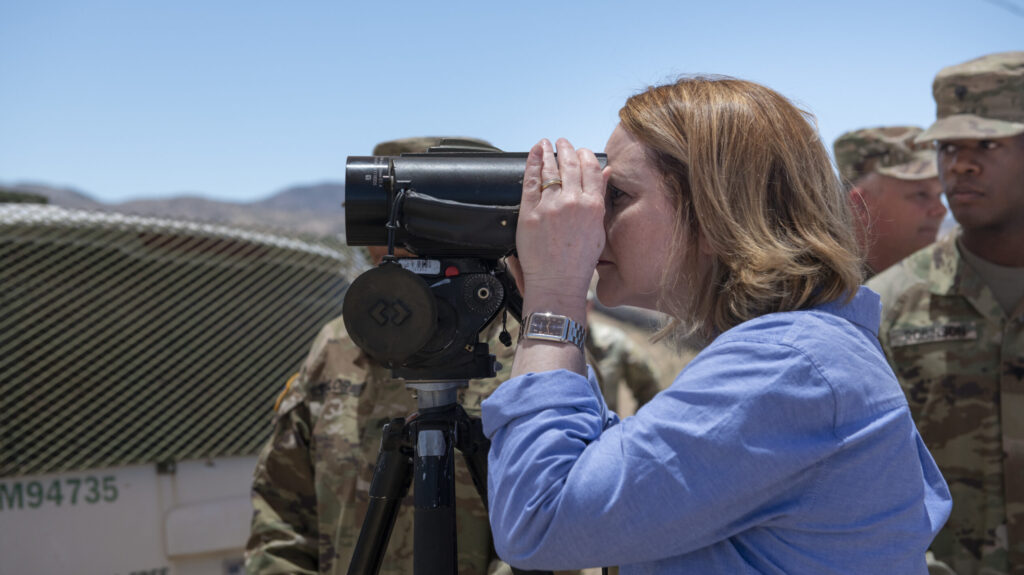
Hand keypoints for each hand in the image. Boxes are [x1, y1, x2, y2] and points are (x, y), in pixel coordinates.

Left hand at [515, 138, 605, 313]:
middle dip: (567, 149)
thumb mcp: (598, 228)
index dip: (586, 156)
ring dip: (549, 152)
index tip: (581, 151)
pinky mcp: (530, 212)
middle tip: (562, 142)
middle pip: (570, 165)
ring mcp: (550, 206)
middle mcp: (573, 202)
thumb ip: (600, 198)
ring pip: (550, 169)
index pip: (592, 169)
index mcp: (593, 206)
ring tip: (546, 144)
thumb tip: (606, 173)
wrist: (557, 281)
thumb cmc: (579, 261)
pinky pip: (531, 181)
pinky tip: (534, 153)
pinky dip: (532, 163)